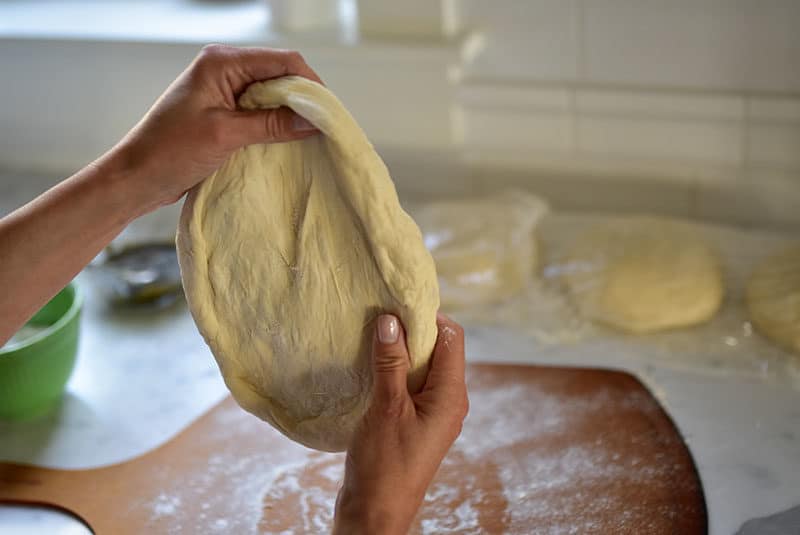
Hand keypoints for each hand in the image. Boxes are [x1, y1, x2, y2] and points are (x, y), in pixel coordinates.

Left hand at [106, 44, 322, 214]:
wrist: (136, 177)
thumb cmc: (170, 151)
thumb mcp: (225, 135)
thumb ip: (271, 124)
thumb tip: (312, 121)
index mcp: (221, 62)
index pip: (282, 61)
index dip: (309, 84)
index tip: (328, 113)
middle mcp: (225, 70)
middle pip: (280, 75)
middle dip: (303, 100)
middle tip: (322, 128)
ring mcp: (224, 91)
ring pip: (272, 95)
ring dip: (289, 114)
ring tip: (309, 137)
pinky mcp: (224, 113)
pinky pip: (260, 112)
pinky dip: (275, 125)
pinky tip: (287, 141)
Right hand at [333, 313, 468, 533]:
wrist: (374, 514)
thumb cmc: (384, 465)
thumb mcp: (387, 408)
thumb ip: (391, 362)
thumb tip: (391, 320)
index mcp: (451, 395)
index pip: (451, 337)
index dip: (428, 317)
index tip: (397, 304)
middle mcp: (448, 401)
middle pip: (437, 349)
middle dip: (410, 331)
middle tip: (379, 318)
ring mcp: (431, 413)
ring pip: (420, 367)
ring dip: (398, 352)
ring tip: (369, 338)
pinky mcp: (413, 422)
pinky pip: (408, 385)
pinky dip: (392, 371)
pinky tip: (369, 366)